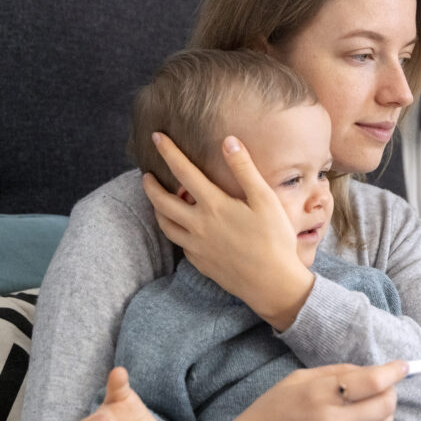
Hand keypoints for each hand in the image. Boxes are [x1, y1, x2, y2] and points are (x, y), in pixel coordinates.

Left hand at [141, 133, 313, 330]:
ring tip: (157, 201)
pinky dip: (176, 231)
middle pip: (162, 201)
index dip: (168, 152)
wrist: (272, 284)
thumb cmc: (274, 239)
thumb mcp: (265, 199)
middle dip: (150, 186)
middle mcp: (198, 225)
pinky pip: (180, 244)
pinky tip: (183, 228)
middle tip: (146, 176)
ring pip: (166, 225)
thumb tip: (228, 141)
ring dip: (157, 210)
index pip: (183, 171)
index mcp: (214, 206)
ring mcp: (197, 247)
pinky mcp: (201, 263)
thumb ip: (244, 169)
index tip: (157, 136)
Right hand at [211, 360, 408, 420]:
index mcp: (318, 392)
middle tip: (385, 390)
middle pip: (384, 404)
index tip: (403, 367)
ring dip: (386, 419)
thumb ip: (336, 373)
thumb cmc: (269, 414)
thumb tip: (372, 370)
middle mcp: (329, 420)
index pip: (372, 380)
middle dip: (391, 394)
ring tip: (373, 412)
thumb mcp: (296, 380)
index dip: (393, 371)